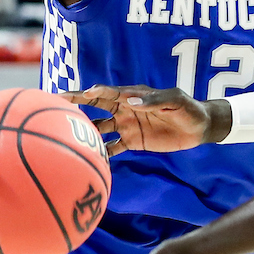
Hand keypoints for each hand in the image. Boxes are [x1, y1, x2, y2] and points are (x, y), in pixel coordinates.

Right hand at [62, 85, 229, 154]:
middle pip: (94, 107)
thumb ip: (153, 100)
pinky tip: (87, 161)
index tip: (76, 94)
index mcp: (132, 96)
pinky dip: (101, 154)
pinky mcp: (132, 142)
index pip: (107, 93)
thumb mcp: (174, 100)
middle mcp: (124, 109)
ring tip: (65, 138)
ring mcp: (126, 126)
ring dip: (84, 132)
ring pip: (99, 129)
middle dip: (75, 105)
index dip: (91, 92)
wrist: (199, 127)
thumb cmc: (188, 108)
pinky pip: (112, 148)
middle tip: (53, 106)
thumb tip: (130, 101)